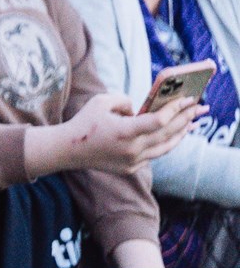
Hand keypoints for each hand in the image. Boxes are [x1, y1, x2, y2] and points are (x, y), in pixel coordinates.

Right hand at [56, 93, 202, 174]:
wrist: (67, 150)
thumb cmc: (83, 122)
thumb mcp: (101, 102)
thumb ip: (124, 100)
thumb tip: (139, 109)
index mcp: (125, 131)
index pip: (159, 121)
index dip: (175, 110)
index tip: (187, 99)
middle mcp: (132, 149)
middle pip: (168, 134)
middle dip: (185, 118)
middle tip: (199, 108)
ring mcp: (133, 161)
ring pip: (165, 147)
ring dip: (181, 134)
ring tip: (191, 122)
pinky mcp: (130, 168)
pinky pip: (154, 154)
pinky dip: (165, 144)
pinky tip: (171, 136)